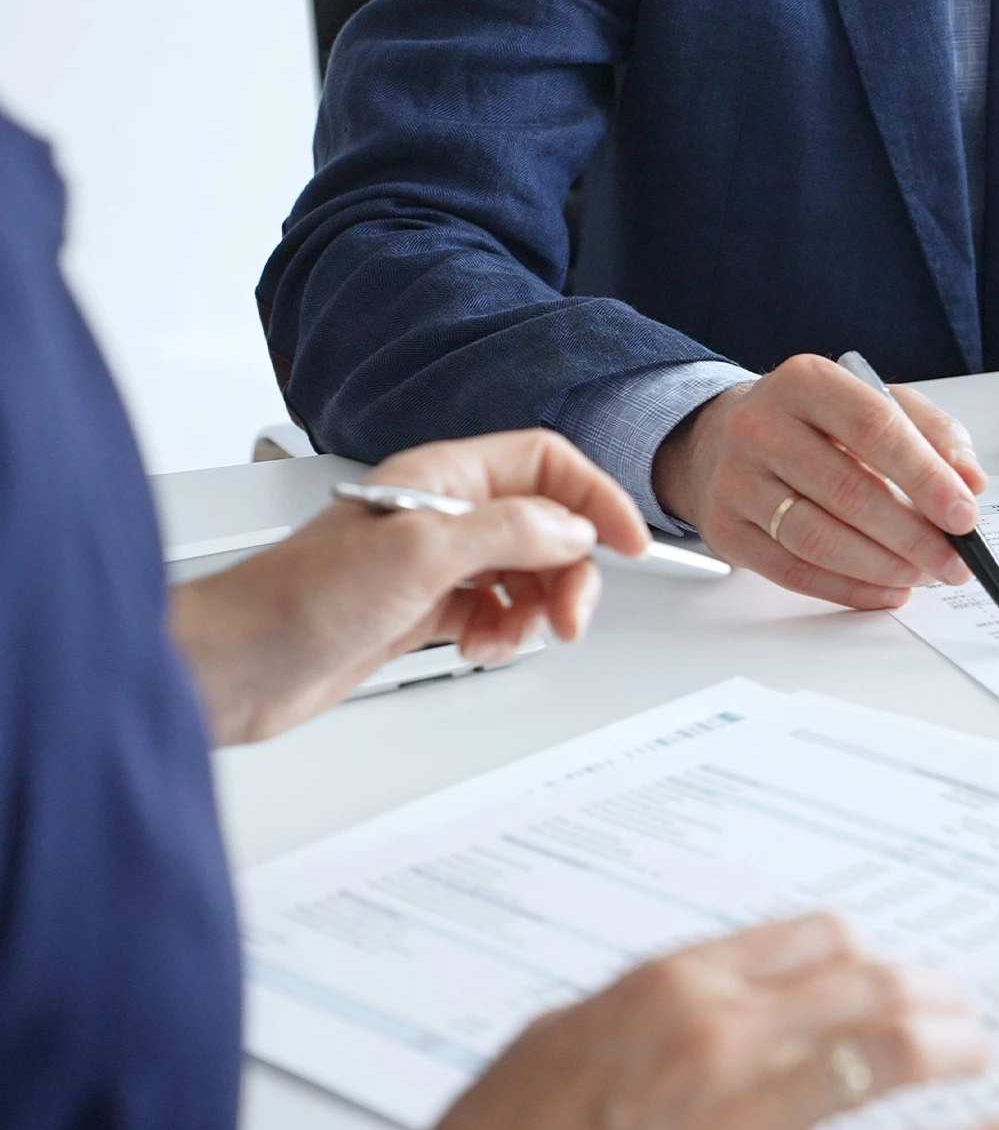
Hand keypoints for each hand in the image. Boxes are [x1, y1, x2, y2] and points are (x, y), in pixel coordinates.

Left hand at [168, 429, 647, 745]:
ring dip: (536, 609)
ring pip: (525, 574)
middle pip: (546, 525)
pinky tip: (480, 646)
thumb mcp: (421, 553)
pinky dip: (501, 633)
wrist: (239, 664)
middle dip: (569, 571)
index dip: (594, 497)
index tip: (628, 542)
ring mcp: (433, 564)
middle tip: (568, 615)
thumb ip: (510, 532)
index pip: (546, 464)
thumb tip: (573, 528)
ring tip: (517, 636)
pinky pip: (493, 613)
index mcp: (442, 478)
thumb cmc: (298, 598)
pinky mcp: (421, 610)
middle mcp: (442, 515)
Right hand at [396, 913, 998, 1129]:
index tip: (881, 964)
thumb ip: (647, 1012)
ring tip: (993, 1062)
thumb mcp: (554, 1046)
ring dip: (962, 1057)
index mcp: (668, 994)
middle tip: (958, 1012)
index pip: (810, 939)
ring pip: (897, 1071)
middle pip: (868, 991)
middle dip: (929, 997)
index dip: (862, 952)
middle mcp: (721, 1049)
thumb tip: (716, 992)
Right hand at [653, 355, 989, 609]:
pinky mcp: (726, 529)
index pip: (874, 428)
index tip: (964, 514)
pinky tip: (886, 591)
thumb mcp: (876, 403)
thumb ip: (933, 435)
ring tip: (924, 575)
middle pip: (848, 491)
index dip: (925, 477)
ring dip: (883, 567)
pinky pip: (793, 572)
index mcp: (806, 382)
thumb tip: (971, 481)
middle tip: (954, 560)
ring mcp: (737, 480)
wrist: (723, 437)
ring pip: (818, 538)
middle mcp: (761, 426)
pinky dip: (848, 590)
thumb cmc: (814, 423)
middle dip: (913, 536)